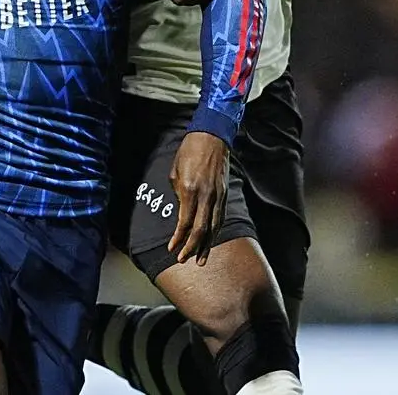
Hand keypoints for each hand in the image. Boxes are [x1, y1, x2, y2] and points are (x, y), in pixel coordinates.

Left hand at [166, 130, 228, 265]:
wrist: (211, 136)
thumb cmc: (189, 151)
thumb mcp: (175, 172)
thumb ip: (178, 194)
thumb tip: (182, 211)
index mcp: (190, 190)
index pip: (185, 222)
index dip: (178, 238)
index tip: (172, 249)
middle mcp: (206, 196)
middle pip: (201, 230)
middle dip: (192, 248)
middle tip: (183, 260)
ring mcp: (218, 195)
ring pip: (214, 227)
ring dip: (206, 245)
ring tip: (200, 260)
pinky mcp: (225, 194)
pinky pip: (220, 218)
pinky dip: (215, 232)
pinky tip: (210, 241)